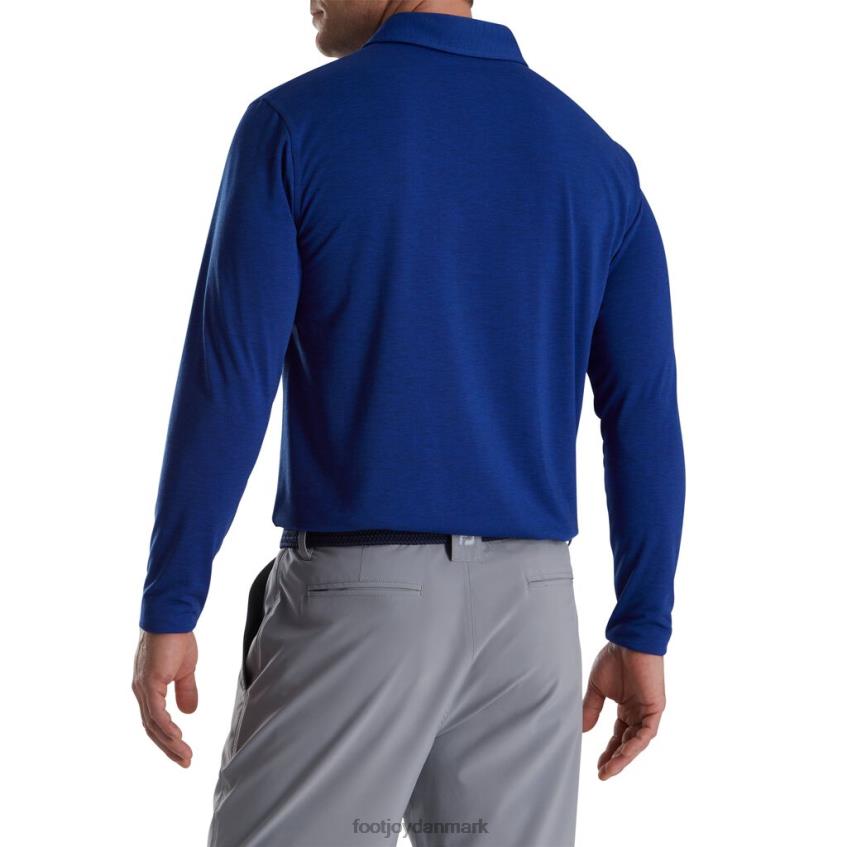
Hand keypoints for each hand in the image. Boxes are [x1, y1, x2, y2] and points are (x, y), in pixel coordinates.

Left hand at [132, 631, 197, 766]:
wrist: (172, 618)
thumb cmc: (177, 639)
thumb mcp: (186, 670)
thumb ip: (186, 691)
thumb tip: (189, 713)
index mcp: (149, 689)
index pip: (155, 722)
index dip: (168, 739)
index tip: (182, 752)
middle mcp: (142, 692)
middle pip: (152, 729)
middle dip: (169, 748)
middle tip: (185, 762)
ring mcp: (143, 688)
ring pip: (153, 725)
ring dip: (169, 743)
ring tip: (184, 756)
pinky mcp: (149, 682)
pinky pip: (156, 713)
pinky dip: (166, 728)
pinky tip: (177, 738)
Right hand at [582, 642, 665, 779]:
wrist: (628, 640)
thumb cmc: (614, 659)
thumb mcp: (597, 688)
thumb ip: (591, 709)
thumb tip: (581, 731)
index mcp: (626, 707)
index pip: (619, 736)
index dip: (609, 752)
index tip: (597, 766)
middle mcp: (638, 713)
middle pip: (628, 743)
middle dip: (616, 759)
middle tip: (602, 773)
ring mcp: (647, 712)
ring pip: (637, 742)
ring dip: (623, 757)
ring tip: (609, 770)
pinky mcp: (655, 708)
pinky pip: (646, 733)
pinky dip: (634, 746)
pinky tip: (622, 756)